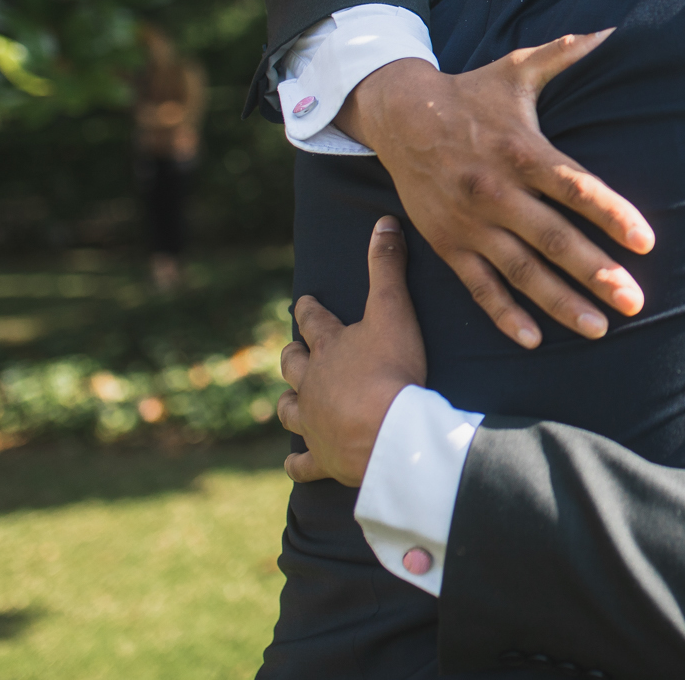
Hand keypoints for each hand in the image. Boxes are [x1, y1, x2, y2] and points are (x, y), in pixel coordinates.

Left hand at [279, 217, 427, 485]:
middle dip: (293, 355)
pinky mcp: (321, 458)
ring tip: (290, 402)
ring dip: (289, 403)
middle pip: (294, 365)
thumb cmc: (393, 369)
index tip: (302, 302)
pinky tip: (294, 463)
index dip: (307, 310)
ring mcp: (313, 422)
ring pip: (289, 410)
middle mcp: (313, 382)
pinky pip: (301, 463)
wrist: (388, 432)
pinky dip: (297, 463)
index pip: (313, 320)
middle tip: (293, 351)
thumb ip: (388, 267)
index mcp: (329, 347)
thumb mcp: (394, 310)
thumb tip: (384, 221)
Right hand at [338, 31, 655, 345]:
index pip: (574, 186)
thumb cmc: (471, 93)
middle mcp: (496, 191)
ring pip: (520, 271)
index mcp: (521, 150)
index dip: (611, 213)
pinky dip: (504, 313)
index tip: (646, 240)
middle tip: (635, 301)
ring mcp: (470, 222)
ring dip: (560, 302)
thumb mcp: (516, 69)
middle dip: (595, 272)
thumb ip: (567, 52)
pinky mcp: (447, 243)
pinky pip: (478, 285)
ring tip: (599, 327)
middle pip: (553, 237)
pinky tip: (535, 339)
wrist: (397, 116)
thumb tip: (611, 29)